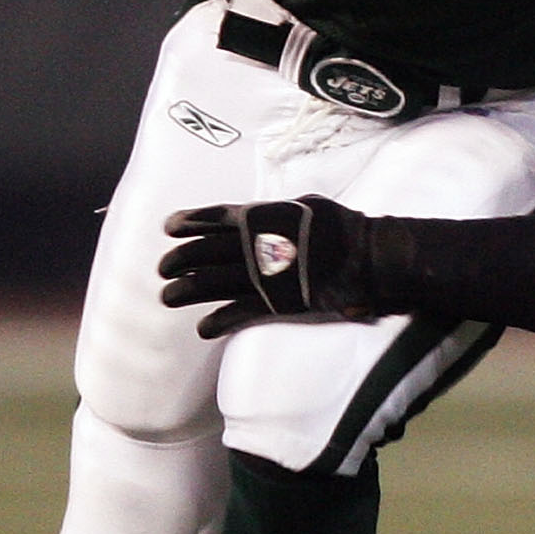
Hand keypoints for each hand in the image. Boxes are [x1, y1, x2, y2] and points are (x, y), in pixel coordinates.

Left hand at [158, 197, 381, 337]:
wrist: (370, 258)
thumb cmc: (347, 228)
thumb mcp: (312, 205)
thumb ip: (283, 210)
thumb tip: (267, 212)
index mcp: (266, 219)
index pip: (218, 217)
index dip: (191, 222)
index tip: (170, 227)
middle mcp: (258, 246)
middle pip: (207, 252)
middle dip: (181, 260)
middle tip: (163, 268)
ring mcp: (265, 276)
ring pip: (214, 283)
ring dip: (187, 290)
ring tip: (167, 297)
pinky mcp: (277, 303)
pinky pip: (240, 314)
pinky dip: (218, 322)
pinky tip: (203, 328)